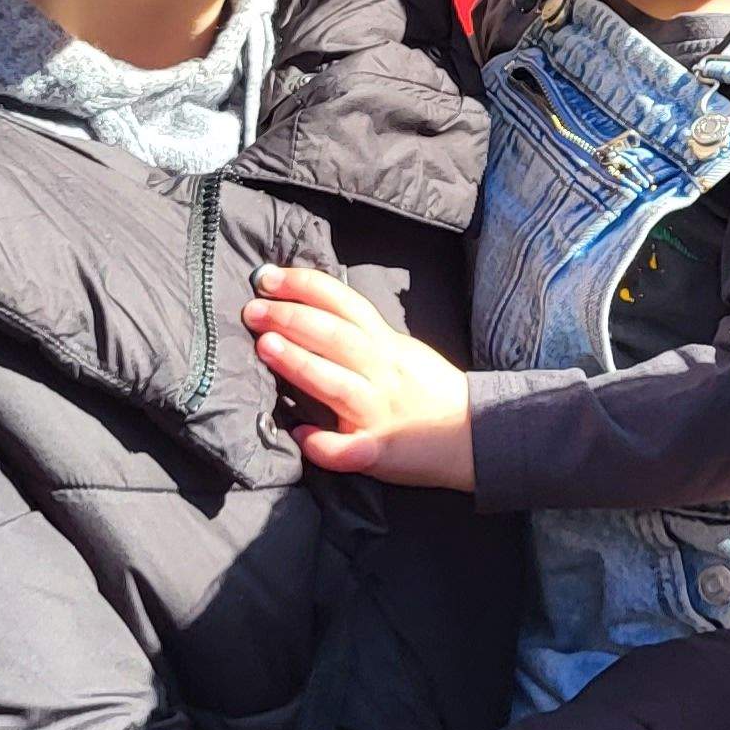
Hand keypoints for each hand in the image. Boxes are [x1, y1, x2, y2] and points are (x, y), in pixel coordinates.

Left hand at [245, 265, 476, 489]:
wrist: (476, 434)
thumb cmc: (429, 390)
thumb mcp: (400, 350)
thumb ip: (359, 336)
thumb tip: (306, 314)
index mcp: (386, 344)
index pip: (343, 304)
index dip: (304, 287)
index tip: (267, 278)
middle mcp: (382, 372)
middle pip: (335, 337)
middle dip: (290, 319)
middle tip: (252, 311)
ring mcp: (380, 412)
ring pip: (337, 384)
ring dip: (301, 364)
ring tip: (265, 348)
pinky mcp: (381, 451)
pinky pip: (348, 450)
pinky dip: (323, 444)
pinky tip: (300, 437)